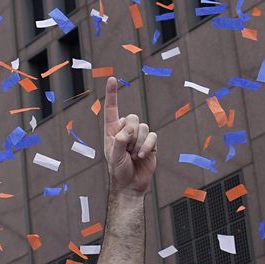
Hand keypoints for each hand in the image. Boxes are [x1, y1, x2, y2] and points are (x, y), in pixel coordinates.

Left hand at [102, 76, 155, 194]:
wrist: (131, 184)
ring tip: (133, 156)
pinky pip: (152, 136)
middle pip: (133, 117)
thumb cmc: (118, 171)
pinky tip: (142, 156)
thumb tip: (129, 129)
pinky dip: (147, 146)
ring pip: (144, 127)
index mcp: (112, 130)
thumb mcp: (113, 156)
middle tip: (126, 149)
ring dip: (138, 144)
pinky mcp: (150, 142)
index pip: (112, 109)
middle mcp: (125, 130)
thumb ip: (119, 141)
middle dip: (131, 134)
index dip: (112, 94)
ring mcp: (139, 136)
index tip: (112, 79)